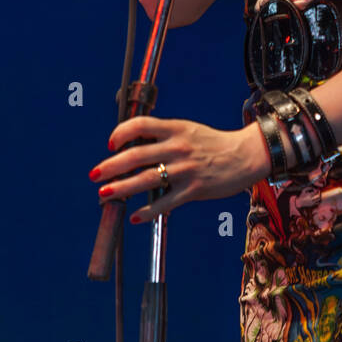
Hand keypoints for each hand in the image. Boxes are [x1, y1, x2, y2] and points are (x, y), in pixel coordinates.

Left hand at [89, 116, 269, 223]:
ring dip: (121, 188)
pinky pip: (165, 203)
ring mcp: (185, 169)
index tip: (110, 144)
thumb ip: (164, 136)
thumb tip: (134, 146)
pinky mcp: (194, 190)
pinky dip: (147, 211)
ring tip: (104, 194)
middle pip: (136, 155)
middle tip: (95, 175)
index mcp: (176, 128)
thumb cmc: (214, 144)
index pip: (141, 125)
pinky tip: (134, 216)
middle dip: (111, 166)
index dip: (121, 133)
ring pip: (146, 179)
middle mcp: (178, 147)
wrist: (246, 155)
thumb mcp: (189, 130)